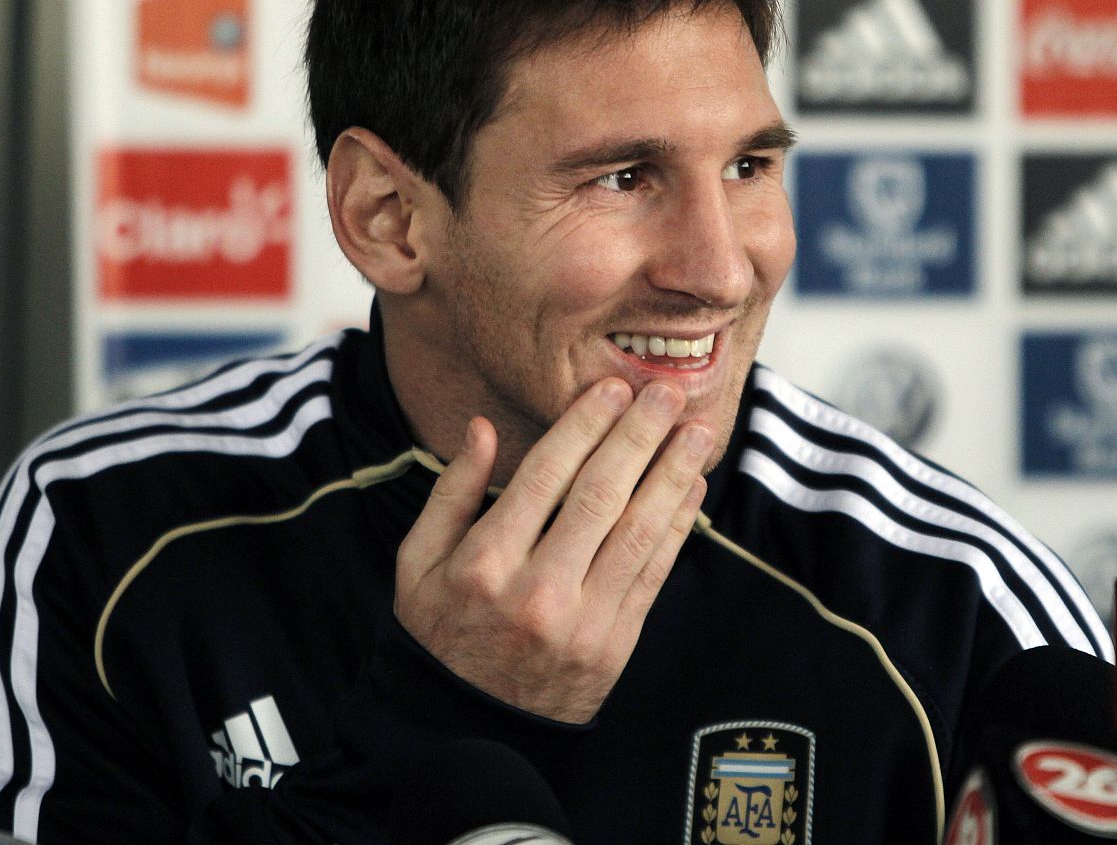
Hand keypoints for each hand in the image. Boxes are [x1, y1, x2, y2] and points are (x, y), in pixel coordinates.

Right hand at [394, 379, 712, 722]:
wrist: (464, 728)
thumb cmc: (439, 633)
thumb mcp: (418, 564)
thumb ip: (451, 493)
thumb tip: (482, 428)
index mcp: (484, 563)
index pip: (546, 476)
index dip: (585, 425)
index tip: (612, 387)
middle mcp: (536, 591)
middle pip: (600, 495)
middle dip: (639, 436)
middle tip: (667, 393)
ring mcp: (581, 622)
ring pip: (638, 532)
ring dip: (673, 475)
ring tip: (697, 431)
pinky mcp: (614, 646)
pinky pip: (654, 574)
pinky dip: (677, 526)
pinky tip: (691, 488)